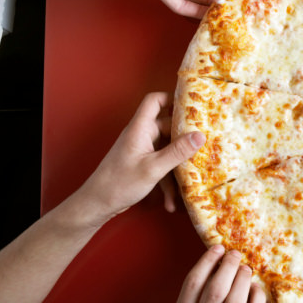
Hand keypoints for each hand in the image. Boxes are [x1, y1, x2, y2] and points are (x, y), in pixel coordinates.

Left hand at [77, 92, 204, 223]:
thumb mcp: (153, 168)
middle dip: (185, 137)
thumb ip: (178, 151)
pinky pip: (162, 165)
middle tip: (205, 142)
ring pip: (168, 149)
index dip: (172, 98)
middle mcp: (141, 135)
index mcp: (140, 128)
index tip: (192, 105)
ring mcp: (143, 149)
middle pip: (168, 126)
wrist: (97, 204)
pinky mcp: (144, 163)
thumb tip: (200, 135)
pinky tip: (171, 201)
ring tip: (191, 177)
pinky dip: (168, 181)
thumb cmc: (120, 183)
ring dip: (177, 166)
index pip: (154, 101)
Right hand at [169, 246, 265, 302]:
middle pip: (215, 289)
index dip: (207, 261)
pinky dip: (257, 299)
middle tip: (234, 254)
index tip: (218, 248)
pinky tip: (255, 289)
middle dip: (227, 266)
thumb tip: (216, 262)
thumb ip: (193, 299)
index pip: (193, 283)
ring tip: (245, 268)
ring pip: (235, 302)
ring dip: (242, 280)